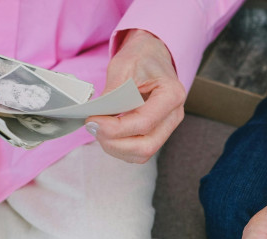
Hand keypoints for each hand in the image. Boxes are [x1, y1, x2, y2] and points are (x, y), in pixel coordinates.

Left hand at [85, 29, 185, 162]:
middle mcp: (174, 115)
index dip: (115, 128)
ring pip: (141, 154)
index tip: (92, 120)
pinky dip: (119, 147)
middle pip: (146, 146)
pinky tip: (107, 132)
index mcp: (172, 94)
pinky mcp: (157, 134)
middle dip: (114, 143)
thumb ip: (112, 93)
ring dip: (115, 147)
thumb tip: (96, 117)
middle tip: (93, 127)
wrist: (152, 56)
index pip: (144, 123)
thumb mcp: (123, 66)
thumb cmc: (141, 57)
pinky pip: (138, 152)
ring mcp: (167, 127)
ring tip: (98, 129)